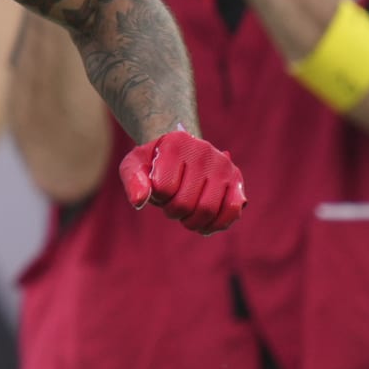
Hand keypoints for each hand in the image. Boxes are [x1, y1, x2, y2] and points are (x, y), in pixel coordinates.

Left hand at [118, 125, 245, 233]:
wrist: (179, 152)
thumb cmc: (154, 163)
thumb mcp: (134, 166)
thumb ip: (132, 181)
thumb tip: (139, 201)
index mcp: (175, 143)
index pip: (162, 188)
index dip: (156, 197)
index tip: (157, 188)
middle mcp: (203, 149)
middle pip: (184, 204)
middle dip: (172, 211)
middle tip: (171, 202)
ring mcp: (222, 164)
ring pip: (207, 210)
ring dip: (191, 221)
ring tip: (186, 212)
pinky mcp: (236, 178)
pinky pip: (232, 210)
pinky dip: (216, 224)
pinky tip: (204, 224)